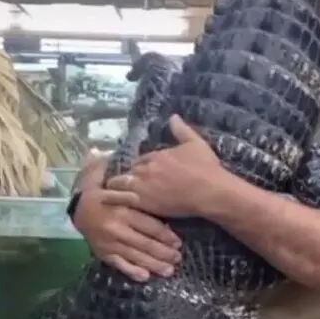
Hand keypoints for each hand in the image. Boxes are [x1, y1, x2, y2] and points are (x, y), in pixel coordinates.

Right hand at [74, 186, 181, 281]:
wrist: (78, 210)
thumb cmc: (102, 197)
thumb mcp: (114, 188)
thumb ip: (127, 190)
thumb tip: (140, 195)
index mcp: (122, 213)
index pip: (148, 226)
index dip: (165, 236)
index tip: (178, 243)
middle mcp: (117, 230)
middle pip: (145, 244)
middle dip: (164, 253)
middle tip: (177, 258)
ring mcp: (110, 244)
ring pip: (135, 256)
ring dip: (154, 265)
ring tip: (169, 271)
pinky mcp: (103, 254)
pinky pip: (119, 264)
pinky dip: (132, 271)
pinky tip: (145, 277)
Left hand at [103, 114, 225, 218]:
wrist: (212, 192)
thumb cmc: (206, 168)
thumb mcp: (196, 144)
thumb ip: (182, 130)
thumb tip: (173, 116)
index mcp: (156, 155)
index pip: (140, 159)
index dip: (140, 166)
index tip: (141, 172)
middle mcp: (146, 168)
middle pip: (129, 171)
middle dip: (127, 176)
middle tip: (126, 184)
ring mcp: (142, 185)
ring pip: (119, 184)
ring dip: (115, 187)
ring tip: (111, 192)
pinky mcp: (143, 202)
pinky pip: (120, 198)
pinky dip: (113, 198)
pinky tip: (108, 201)